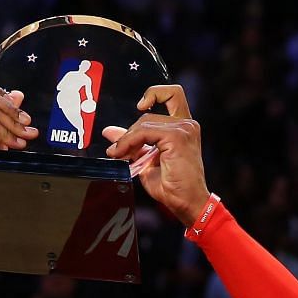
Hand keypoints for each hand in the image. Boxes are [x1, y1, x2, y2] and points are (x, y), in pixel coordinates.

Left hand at [101, 85, 210, 223]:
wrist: (187, 203)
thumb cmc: (173, 187)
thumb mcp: (146, 161)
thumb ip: (132, 144)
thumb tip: (109, 132)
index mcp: (184, 127)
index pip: (173, 94)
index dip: (154, 93)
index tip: (140, 106)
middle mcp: (187, 124)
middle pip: (150, 113)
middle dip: (130, 132)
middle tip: (117, 151)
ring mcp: (184, 129)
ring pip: (145, 122)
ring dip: (127, 140)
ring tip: (119, 155)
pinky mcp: (177, 137)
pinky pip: (144, 132)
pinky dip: (130, 142)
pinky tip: (123, 154)